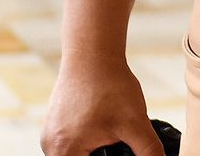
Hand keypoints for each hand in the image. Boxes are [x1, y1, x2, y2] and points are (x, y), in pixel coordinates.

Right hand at [41, 55, 160, 155]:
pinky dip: (88, 141)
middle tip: (120, 140)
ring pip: (76, 153)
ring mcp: (50, 134)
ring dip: (96, 150)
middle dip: (104, 155)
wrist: (93, 54)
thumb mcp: (136, 123)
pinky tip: (104, 127)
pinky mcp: (55, 123)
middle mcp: (51, 147)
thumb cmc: (110, 87)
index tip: (120, 148)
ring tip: (113, 134)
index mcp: (64, 152)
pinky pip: (71, 141)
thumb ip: (149, 150)